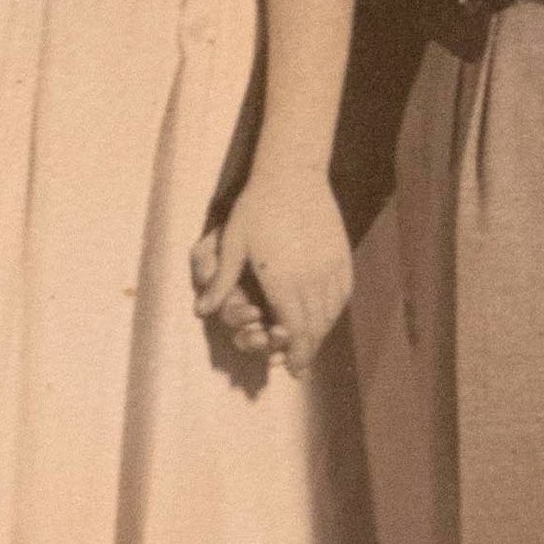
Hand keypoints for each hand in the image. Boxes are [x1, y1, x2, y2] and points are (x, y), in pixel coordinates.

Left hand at [192, 173, 351, 376]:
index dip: (294, 353)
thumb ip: (222, 281)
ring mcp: (331, 267)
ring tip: (311, 344)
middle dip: (307, 350)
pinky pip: (343, 294)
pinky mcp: (342, 256)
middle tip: (300, 365)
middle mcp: (312, 279)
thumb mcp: (233, 244)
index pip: (293, 330)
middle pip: (315, 327)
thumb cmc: (258, 207)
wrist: (293, 174)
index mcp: (283, 281)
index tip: (292, 369)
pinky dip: (334, 312)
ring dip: (321, 333)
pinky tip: (326, 315)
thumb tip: (201, 311)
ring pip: (331, 313)